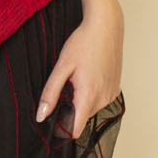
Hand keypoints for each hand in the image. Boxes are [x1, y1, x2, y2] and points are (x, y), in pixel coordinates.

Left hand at [35, 0, 122, 134]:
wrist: (106, 26)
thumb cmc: (84, 43)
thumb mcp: (61, 67)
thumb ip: (50, 93)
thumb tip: (41, 116)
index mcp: (88, 95)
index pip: (76, 130)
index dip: (61, 129)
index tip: (51, 121)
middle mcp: (104, 98)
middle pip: (81, 118)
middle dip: (68, 110)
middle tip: (62, 87)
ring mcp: (112, 94)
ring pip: (89, 110)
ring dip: (79, 101)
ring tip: (76, 79)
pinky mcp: (116, 89)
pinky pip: (99, 100)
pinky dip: (90, 94)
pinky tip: (87, 76)